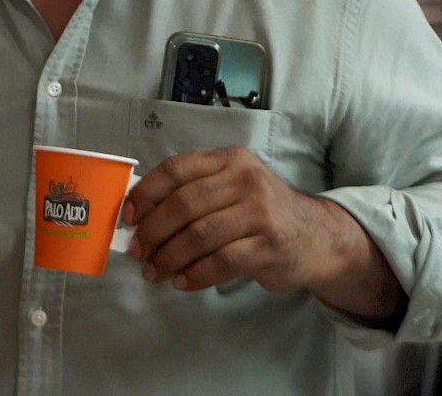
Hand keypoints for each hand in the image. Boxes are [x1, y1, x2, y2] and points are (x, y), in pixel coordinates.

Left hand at [121, 146, 405, 324]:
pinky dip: (196, 275)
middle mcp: (246, 180)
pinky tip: (182, 282)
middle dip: (153, 231)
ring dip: (170, 257)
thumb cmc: (260, 212)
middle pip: (184, 204)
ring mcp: (260, 213)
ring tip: (155, 272)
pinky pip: (221, 262)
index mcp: (229, 160)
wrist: (315, 236)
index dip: (146, 193)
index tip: (127, 216)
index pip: (177, 169)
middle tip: (138, 251)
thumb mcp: (231, 188)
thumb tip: (138, 214)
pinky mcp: (270, 246)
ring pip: (200, 235)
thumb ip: (193, 192)